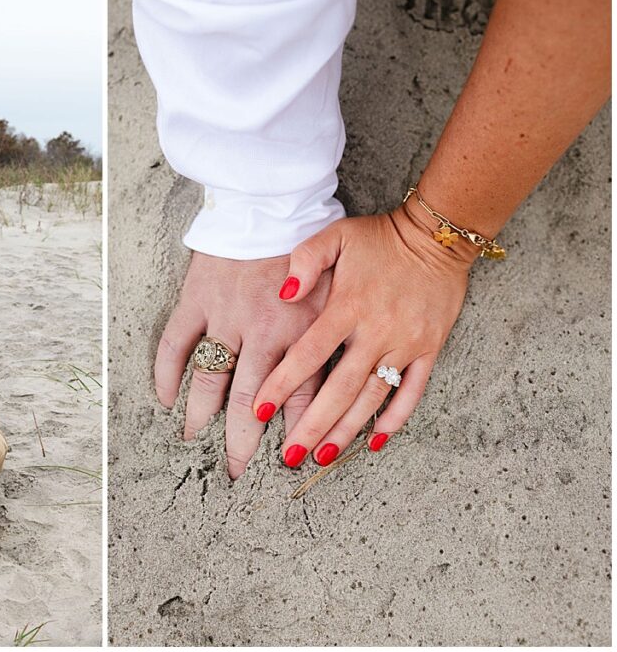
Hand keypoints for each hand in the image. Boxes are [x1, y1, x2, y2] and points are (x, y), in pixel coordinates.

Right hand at [155, 251, 330, 478]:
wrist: (276, 202)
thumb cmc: (314, 248)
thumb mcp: (344, 291)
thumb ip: (340, 338)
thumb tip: (342, 387)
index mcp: (305, 334)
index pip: (300, 400)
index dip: (294, 436)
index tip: (289, 464)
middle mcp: (264, 332)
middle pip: (250, 404)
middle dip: (242, 445)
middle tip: (236, 474)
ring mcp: (226, 316)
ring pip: (209, 380)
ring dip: (201, 417)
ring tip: (195, 443)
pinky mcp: (198, 298)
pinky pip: (176, 343)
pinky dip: (168, 372)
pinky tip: (166, 398)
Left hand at [253, 205, 472, 465]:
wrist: (436, 237)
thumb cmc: (377, 238)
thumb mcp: (335, 236)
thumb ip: (305, 261)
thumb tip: (283, 293)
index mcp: (349, 305)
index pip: (309, 353)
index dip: (283, 383)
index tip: (259, 409)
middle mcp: (377, 331)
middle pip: (340, 388)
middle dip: (312, 424)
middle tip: (289, 457)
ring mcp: (406, 343)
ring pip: (373, 397)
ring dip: (347, 429)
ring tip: (323, 457)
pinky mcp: (429, 350)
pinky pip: (413, 392)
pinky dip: (395, 419)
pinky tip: (374, 442)